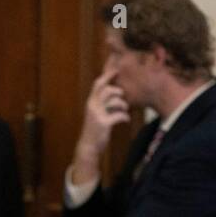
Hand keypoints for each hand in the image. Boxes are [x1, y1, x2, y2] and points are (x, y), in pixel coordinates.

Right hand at [72, 65, 129, 183]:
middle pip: (107, 89)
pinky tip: (126, 120)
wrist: (89, 147)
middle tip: (123, 97)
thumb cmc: (95, 130)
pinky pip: (119, 115)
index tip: (116, 70)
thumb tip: (116, 94)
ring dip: (123, 104)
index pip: (98, 84)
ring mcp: (98, 115)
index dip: (107, 75)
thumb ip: (103, 104)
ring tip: (125, 110)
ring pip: (114, 101)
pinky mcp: (104, 124)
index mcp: (91, 102)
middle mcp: (92, 106)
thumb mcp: (97, 114)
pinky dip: (125, 117)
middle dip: (118, 91)